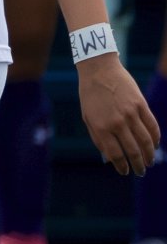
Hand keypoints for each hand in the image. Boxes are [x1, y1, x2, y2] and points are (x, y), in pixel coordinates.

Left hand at [76, 57, 160, 176]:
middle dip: (138, 164)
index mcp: (101, 127)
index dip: (122, 166)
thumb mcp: (88, 118)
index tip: (125, 171)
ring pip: (145, 140)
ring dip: (149, 154)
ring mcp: (131, 114)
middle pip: (132, 150)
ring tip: (149, 162)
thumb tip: (110, 156)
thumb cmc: (90, 96)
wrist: (99, 71)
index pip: (115, 154)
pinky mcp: (141, 105)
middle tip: (140, 171)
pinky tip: (156, 145)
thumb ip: (98, 137)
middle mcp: (117, 123)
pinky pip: (152, 125)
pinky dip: (156, 137)